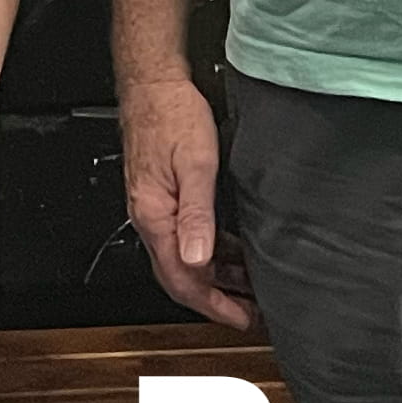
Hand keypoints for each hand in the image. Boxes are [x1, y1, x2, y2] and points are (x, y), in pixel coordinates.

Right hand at [117, 72, 253, 327]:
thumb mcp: (195, 164)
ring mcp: (155, 207)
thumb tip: (198, 260)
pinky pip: (185, 237)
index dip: (213, 305)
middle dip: (217, 299)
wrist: (154, 83)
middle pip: (181, 276)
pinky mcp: (163, 196)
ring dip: (217, 277)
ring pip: (185, 258)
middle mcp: (150, 217)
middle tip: (251, 312)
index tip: (241, 319)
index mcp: (154, 216)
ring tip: (249, 287)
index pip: (181, 279)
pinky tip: (231, 250)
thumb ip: (196, 214)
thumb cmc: (172, 115)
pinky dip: (211, 252)